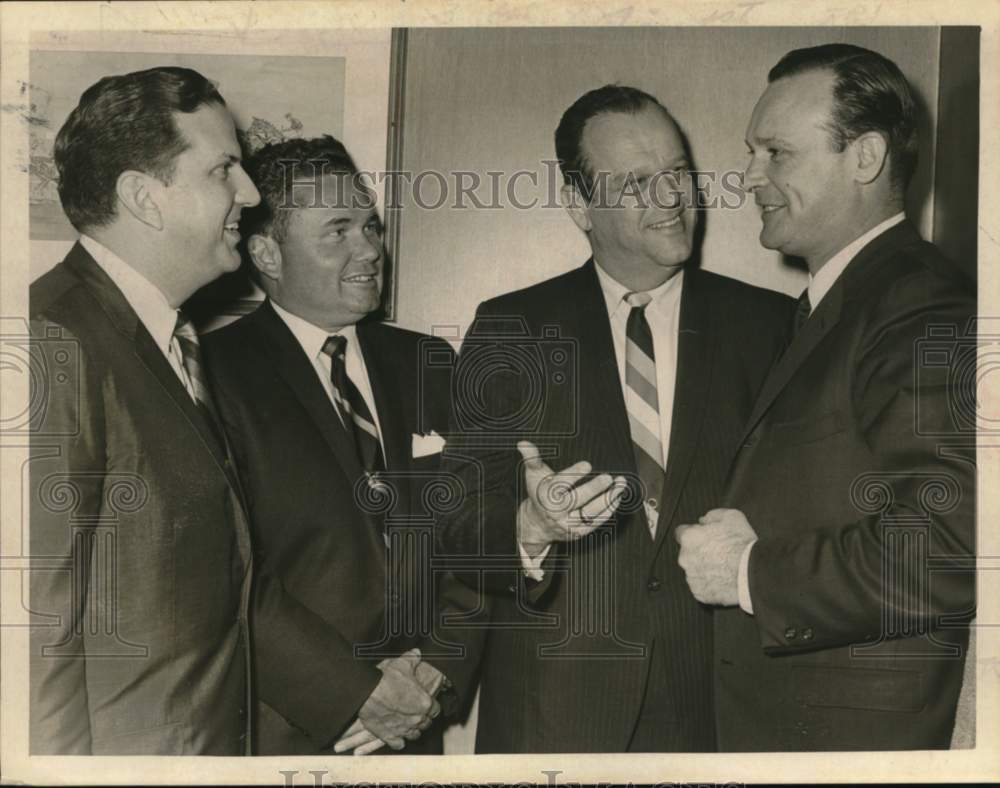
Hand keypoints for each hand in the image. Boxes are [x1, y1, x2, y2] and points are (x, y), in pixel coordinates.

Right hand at [333, 649, 438, 753]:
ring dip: (412, 730)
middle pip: (426, 723)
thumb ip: (414, 658)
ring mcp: (404, 729)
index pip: (436, 709)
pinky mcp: (389, 736)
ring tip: (407, 723)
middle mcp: (417, 719)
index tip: (425, 702)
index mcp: (424, 702)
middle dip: (422, 718)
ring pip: (414, 735)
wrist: (366, 691)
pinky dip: (398, 741)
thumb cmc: (386, 677)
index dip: (431, 706)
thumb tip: (418, 653)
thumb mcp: (403, 663)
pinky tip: (395, 734)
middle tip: (414, 712)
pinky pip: (399, 744)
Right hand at [517, 440, 626, 556]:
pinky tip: (617, 498)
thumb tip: (523, 443)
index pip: (560, 485)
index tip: (587, 465)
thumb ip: (532, 459)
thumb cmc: (539, 494)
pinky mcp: (579, 532)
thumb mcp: (534, 475)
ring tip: (620, 486)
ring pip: (590, 513)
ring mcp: (569, 524)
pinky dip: (608, 510)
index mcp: (545, 496)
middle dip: (593, 489)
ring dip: (608, 499)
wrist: (538, 524)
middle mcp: (557, 512)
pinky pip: (596, 522)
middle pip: (577, 500)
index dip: (573, 474)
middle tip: (608, 478)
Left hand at [675, 508, 756, 605]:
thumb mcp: (731, 517)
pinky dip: (709, 584)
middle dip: (699, 552)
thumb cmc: (742, 544)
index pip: (681, 532)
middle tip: (718, 553)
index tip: (703, 536)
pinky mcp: (700, 594)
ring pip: (694, 570)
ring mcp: (691, 578)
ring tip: (723, 567)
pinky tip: (723, 580)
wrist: (752, 573)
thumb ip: (712, 516)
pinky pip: (702, 586)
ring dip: (704, 568)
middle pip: (687, 553)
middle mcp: (684, 558)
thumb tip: (703, 520)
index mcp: (689, 538)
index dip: (693, 533)